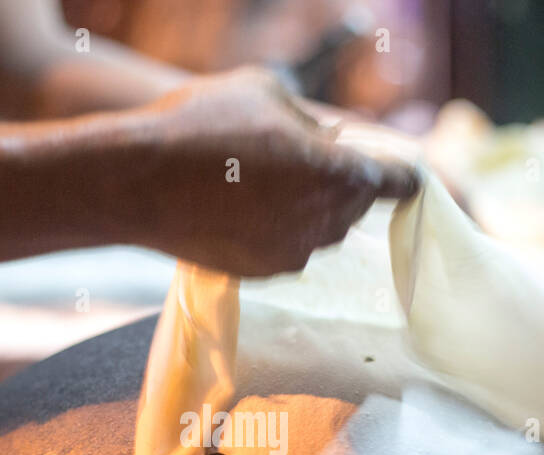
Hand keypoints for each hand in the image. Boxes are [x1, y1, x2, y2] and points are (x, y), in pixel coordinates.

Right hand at [120, 68, 418, 275]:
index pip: (398, 181)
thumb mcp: (267, 92)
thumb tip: (328, 140)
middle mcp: (326, 221)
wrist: (138, 182)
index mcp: (340, 174)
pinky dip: (276, 227)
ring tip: (263, 177)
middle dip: (342, 182)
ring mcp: (295, 252)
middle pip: (357, 204)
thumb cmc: (203, 125)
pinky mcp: (263, 271)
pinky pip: (287, 246)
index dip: (402, 174)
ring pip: (321, 227)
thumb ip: (313, 121)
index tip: (405, 175)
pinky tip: (240, 204)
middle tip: (306, 157)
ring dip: (308, 205)